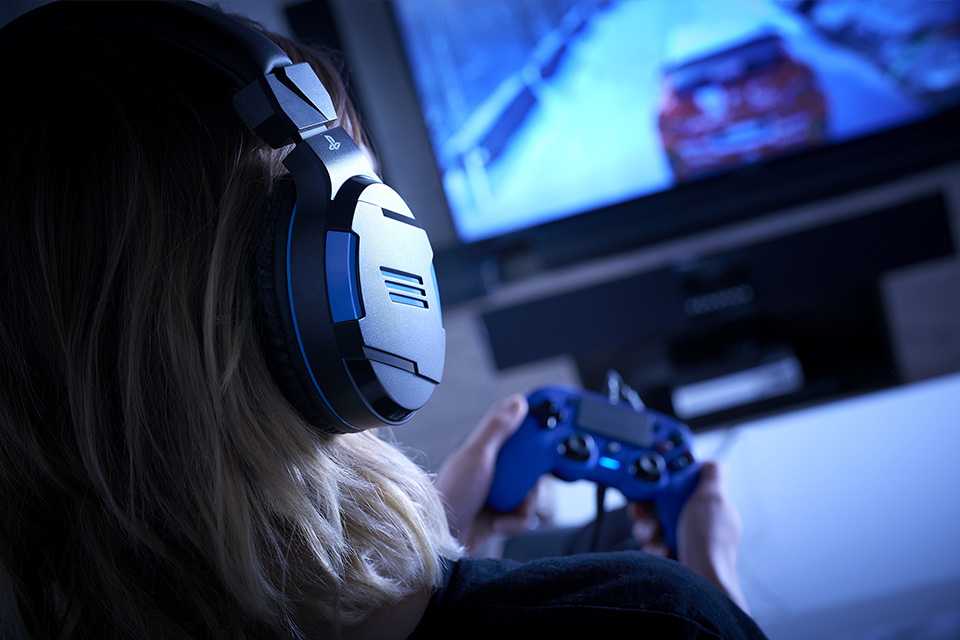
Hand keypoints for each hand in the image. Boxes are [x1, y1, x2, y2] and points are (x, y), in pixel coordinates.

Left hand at [435, 395, 540, 552]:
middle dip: (532, 482)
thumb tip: (517, 402)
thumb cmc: (451, 495)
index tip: (546, 440)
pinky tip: (497, 524)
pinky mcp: (501, 516)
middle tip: (523, 487)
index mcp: (486, 450)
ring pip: (532, 494)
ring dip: (523, 506)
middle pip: (532, 468)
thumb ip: (497, 428)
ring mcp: (498, 494)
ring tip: (504, 510)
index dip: (534, 436)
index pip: (517, 435)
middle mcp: (493, 471)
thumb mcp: (477, 455)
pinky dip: (515, 523)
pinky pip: (524, 517)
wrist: (443, 540)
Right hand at [629, 462, 748, 611]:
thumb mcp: (713, 499)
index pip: (680, 484)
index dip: (663, 479)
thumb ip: (711, 476)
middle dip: (647, 507)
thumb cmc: (710, 543)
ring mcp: (681, 541)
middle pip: (660, 504)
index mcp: (707, 506)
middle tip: (641, 510)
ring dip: (646, 529)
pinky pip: (649, 544)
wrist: (702, 585)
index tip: (649, 475)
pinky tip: (659, 551)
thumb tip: (710, 462)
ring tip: (651, 535)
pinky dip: (650, 546)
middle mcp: (694, 523)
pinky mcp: (668, 557)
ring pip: (651, 524)